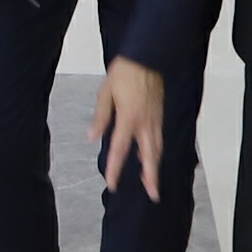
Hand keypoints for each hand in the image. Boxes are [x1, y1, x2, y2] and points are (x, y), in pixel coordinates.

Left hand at [91, 56, 166, 198]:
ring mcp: (155, 119)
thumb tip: (92, 138)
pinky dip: (157, 152)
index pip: (120, 150)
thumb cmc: (124, 73)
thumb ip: (100, 118)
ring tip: (152, 183)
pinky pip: (159, 139)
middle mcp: (145, 123)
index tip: (111, 184)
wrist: (147, 56)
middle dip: (151, 177)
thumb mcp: (105, 93)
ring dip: (155, 167)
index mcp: (129, 118)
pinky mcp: (159, 115)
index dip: (115, 169)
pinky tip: (152, 158)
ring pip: (157, 149)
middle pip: (150, 156)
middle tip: (153, 195)